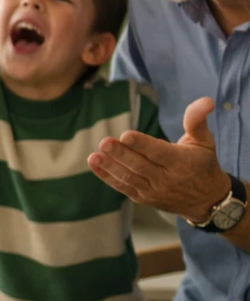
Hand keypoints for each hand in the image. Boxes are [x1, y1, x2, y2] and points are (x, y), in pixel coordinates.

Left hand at [87, 97, 230, 220]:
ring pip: (129, 178)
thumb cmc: (202, 164)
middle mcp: (167, 179)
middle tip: (104, 142)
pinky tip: (95, 164)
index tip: (125, 135)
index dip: (142, 144)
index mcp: (182, 162)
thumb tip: (206, 100)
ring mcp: (153, 190)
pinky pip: (123, 187)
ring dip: (110, 167)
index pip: (159, 152)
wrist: (204, 200)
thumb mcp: (204, 141)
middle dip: (121, 154)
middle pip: (140, 165)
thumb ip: (197, 121)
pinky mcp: (142, 198)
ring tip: (94, 156)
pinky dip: (107, 177)